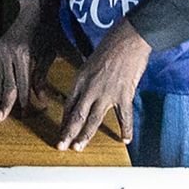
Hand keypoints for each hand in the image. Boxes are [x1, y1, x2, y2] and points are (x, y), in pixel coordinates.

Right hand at [0, 0, 66, 120]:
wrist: (35, 10)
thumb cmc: (48, 32)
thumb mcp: (49, 55)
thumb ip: (42, 78)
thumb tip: (40, 99)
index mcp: (24, 55)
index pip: (23, 84)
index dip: (23, 101)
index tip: (24, 115)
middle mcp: (9, 53)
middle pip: (7, 84)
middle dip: (4, 103)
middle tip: (0, 118)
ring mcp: (1, 50)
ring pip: (0, 78)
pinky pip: (0, 71)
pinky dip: (0, 84)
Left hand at [55, 19, 152, 150]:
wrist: (128, 40)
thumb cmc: (110, 47)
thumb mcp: (90, 62)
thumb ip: (88, 79)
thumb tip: (88, 91)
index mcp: (81, 80)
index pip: (69, 105)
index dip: (64, 120)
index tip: (61, 132)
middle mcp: (90, 88)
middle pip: (76, 115)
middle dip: (68, 133)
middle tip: (61, 146)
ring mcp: (107, 93)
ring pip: (93, 119)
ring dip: (85, 135)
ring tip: (79, 148)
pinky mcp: (124, 94)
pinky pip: (125, 116)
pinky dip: (126, 128)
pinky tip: (125, 139)